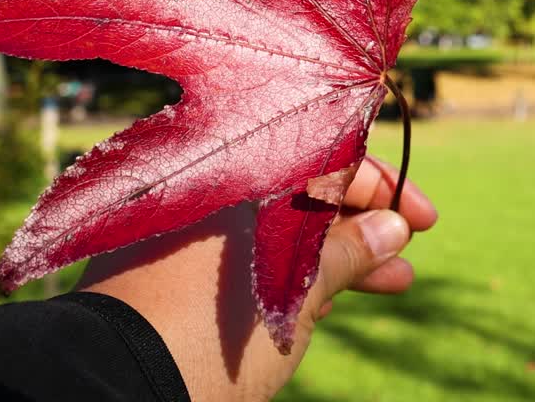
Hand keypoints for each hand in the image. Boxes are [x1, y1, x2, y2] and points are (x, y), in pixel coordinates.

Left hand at [76, 156, 436, 400]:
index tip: (420, 219)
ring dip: (340, 251)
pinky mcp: (181, 267)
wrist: (114, 381)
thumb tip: (394, 226)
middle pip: (307, 191)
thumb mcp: (295, 292)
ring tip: (390, 282)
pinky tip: (328, 301)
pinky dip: (293, 271)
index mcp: (240, 173)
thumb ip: (347, 251)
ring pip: (282, 227)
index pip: (327, 156)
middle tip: (409, 251)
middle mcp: (216, 190)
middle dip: (365, 222)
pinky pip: (251, 254)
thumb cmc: (209, 329)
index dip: (381, 185)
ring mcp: (194, 229)